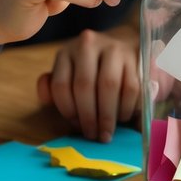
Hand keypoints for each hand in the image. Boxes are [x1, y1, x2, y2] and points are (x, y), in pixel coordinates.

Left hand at [37, 27, 140, 142]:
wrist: (123, 50)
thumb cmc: (92, 71)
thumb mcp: (69, 76)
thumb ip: (53, 87)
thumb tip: (45, 97)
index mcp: (66, 53)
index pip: (61, 85)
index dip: (68, 111)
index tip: (77, 126)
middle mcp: (87, 45)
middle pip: (84, 85)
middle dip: (89, 116)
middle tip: (94, 136)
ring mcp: (112, 47)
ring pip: (108, 85)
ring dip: (108, 114)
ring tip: (107, 132)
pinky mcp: (134, 56)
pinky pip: (130, 86)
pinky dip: (126, 107)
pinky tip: (123, 117)